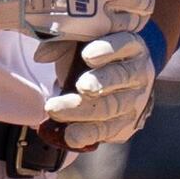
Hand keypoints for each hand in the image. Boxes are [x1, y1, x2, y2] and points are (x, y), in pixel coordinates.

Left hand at [39, 28, 158, 150]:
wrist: (109, 84)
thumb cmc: (91, 57)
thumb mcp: (79, 42)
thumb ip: (61, 42)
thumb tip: (41, 56)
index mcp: (130, 45)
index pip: (123, 44)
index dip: (107, 50)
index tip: (87, 56)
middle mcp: (138, 73)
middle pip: (119, 77)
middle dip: (99, 83)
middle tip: (81, 86)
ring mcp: (134, 101)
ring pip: (111, 107)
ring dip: (82, 111)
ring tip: (55, 110)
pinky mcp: (126, 124)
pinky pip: (108, 131)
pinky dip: (88, 134)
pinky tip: (71, 136)